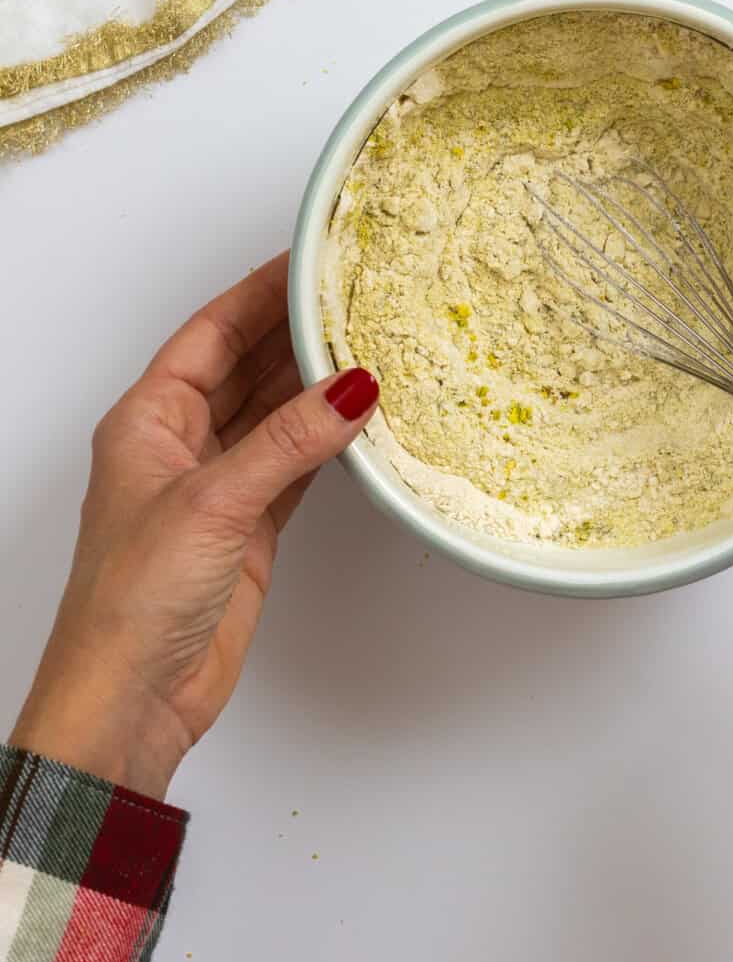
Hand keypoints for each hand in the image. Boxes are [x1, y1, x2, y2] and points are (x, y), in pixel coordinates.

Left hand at [9, 254, 377, 799]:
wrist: (130, 699)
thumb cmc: (131, 602)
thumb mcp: (214, 503)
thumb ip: (288, 441)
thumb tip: (350, 387)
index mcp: (146, 420)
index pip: (210, 332)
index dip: (259, 292)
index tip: (310, 262)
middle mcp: (180, 445)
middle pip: (246, 366)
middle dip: (297, 332)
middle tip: (357, 298)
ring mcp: (218, 487)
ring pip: (276, 414)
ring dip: (318, 386)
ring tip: (374, 346)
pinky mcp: (249, 529)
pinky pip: (297, 465)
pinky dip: (330, 443)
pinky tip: (362, 420)